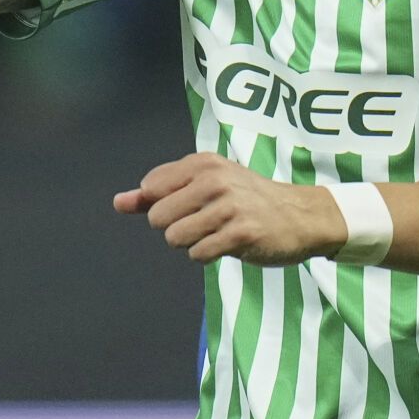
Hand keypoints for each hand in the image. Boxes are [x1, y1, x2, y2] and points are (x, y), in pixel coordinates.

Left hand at [115, 152, 345, 266]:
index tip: (190, 204)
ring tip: (216, 233)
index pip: (151, 187)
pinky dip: (207, 255)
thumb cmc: (247, 200)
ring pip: (175, 238)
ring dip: (191, 243)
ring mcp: (229, 207)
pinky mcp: (241, 234)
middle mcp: (215, 180)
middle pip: (158, 217)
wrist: (300, 215)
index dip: (163, 204)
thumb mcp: (205, 186)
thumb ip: (157, 194)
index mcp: (203, 164)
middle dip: (175, 227)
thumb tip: (118, 202)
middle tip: (205, 222)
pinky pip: (198, 254)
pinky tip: (228, 244)